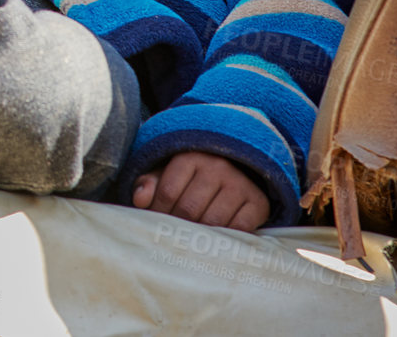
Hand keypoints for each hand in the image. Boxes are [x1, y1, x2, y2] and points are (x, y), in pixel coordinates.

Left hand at [132, 151, 269, 230]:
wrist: (238, 174)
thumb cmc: (193, 180)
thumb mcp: (168, 176)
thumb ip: (149, 184)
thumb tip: (139, 199)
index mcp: (191, 158)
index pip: (167, 191)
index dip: (157, 212)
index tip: (156, 221)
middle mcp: (217, 167)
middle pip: (188, 209)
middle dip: (177, 227)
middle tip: (173, 235)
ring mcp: (239, 184)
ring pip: (212, 221)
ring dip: (200, 235)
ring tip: (191, 239)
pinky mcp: (257, 202)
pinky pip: (238, 228)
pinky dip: (226, 238)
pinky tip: (216, 238)